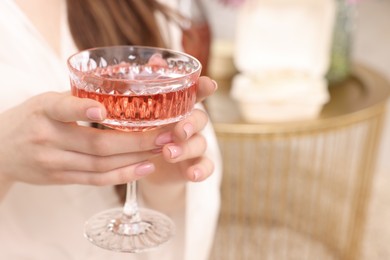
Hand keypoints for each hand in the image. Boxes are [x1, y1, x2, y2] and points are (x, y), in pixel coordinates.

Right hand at [0, 92, 166, 185]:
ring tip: (161, 151)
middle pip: (96, 144)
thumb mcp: (45, 101)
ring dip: (134, 159)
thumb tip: (120, 93)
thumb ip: (76, 100)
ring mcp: (53, 162)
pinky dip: (121, 175)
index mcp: (43, 110)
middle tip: (165, 135)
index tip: (104, 111)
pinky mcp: (60, 178)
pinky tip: (143, 169)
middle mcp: (47, 138)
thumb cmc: (30, 119)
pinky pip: (95, 180)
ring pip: (100, 165)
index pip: (62, 109)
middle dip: (135, 141)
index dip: (82, 111)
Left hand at [147, 76, 217, 183]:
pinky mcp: (195, 164)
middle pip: (200, 119)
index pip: (196, 95)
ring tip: (168, 154)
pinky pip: (206, 166)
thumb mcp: (143, 113)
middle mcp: (191, 125)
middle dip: (191, 123)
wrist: (149, 167)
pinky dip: (201, 170)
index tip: (209, 84)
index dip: (204, 88)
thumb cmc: (147, 134)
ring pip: (200, 143)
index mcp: (179, 109)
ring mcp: (194, 145)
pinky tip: (192, 175)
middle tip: (178, 131)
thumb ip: (149, 88)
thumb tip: (155, 59)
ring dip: (186, 148)